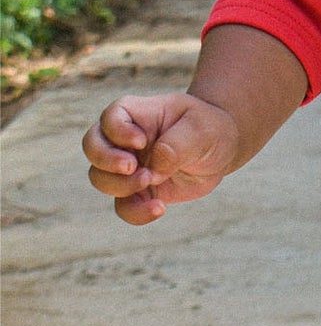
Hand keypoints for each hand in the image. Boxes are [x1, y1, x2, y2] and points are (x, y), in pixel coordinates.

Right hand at [82, 94, 239, 225]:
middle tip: (133, 167)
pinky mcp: (138, 191)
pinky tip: (160, 208)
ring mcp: (128, 167)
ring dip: (120, 186)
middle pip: (92, 147)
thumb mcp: (202, 129)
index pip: (111, 117)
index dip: (118, 132)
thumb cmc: (209, 128)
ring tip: (151, 181)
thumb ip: (177, 145)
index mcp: (139, 114)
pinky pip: (123, 206)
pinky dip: (136, 212)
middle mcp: (125, 140)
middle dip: (106, 160)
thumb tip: (153, 169)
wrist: (222, 150)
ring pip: (100, 179)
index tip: (141, 141)